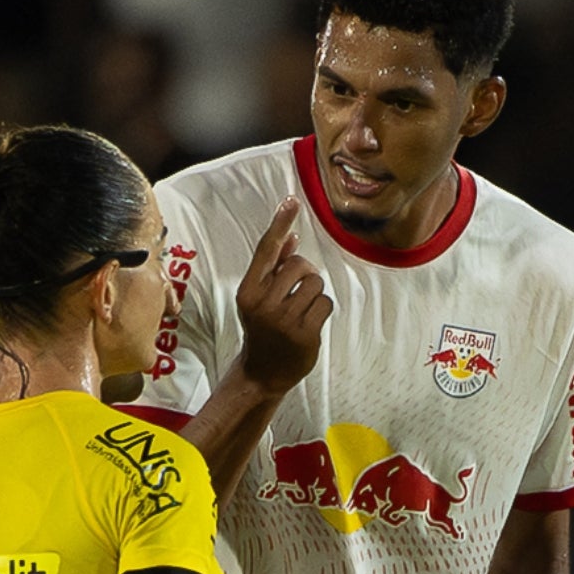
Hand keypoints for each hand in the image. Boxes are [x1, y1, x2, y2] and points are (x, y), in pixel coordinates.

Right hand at [234, 197, 332, 395]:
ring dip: (315, 294)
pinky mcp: (303, 333)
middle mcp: (262, 303)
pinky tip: (310, 323)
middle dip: (305, 274)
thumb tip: (292, 237)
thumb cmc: (263, 329)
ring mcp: (283, 320)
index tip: (291, 201)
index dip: (280, 223)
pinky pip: (326, 304)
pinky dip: (322, 310)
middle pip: (299, 265)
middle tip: (298, 291)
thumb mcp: (260, 298)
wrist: (262, 372)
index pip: (266, 250)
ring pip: (316, 284)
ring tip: (302, 311)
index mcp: (248, 291)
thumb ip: (274, 268)